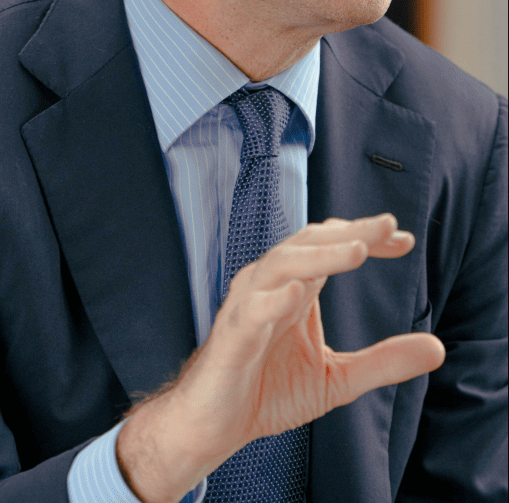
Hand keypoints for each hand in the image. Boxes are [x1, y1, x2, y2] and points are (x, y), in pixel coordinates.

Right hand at [117, 213, 445, 502]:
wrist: (215, 424)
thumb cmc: (267, 389)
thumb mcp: (337, 377)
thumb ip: (383, 360)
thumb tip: (437, 347)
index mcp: (296, 288)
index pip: (331, 246)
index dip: (366, 237)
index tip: (405, 240)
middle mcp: (271, 285)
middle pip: (309, 243)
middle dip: (349, 232)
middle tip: (388, 226)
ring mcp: (249, 306)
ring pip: (281, 264)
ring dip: (319, 255)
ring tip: (356, 251)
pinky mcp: (232, 336)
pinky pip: (250, 311)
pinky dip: (272, 300)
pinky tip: (296, 295)